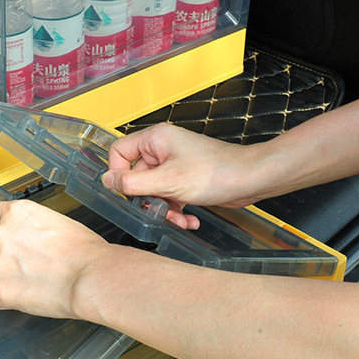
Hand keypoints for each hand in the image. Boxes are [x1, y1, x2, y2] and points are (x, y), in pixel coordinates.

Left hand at [0, 198, 109, 319]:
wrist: (90, 276)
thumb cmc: (82, 250)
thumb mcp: (52, 220)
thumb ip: (27, 226)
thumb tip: (22, 236)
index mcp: (14, 213)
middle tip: (2, 259)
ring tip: (13, 281)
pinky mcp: (0, 292)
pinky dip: (5, 299)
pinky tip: (23, 295)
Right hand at [102, 123, 257, 227]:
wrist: (250, 178)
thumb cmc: (217, 171)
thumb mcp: (168, 182)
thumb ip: (134, 183)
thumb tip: (108, 181)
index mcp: (155, 139)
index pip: (119, 152)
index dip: (119, 174)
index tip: (126, 193)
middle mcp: (163, 148)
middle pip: (138, 176)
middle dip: (149, 199)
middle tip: (158, 212)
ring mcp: (176, 163)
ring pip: (155, 190)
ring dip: (165, 209)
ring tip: (179, 219)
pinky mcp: (187, 178)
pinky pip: (171, 195)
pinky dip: (177, 209)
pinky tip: (189, 219)